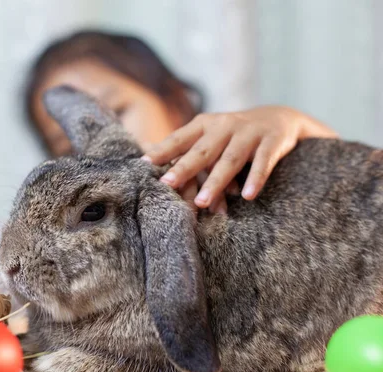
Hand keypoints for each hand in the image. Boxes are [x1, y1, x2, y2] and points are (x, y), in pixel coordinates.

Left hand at [142, 106, 338, 211]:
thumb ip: (185, 150)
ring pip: (230, 159)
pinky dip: (256, 178)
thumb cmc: (233, 134)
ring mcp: (249, 133)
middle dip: (184, 168)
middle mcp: (224, 125)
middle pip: (202, 151)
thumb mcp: (209, 135)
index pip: (180, 139)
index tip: (144, 164)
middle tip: (167, 185)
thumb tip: (150, 165)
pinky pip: (263, 162)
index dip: (162, 151)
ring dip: (216, 181)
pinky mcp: (272, 141)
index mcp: (204, 125)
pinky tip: (247, 196)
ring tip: (202, 202)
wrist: (279, 117)